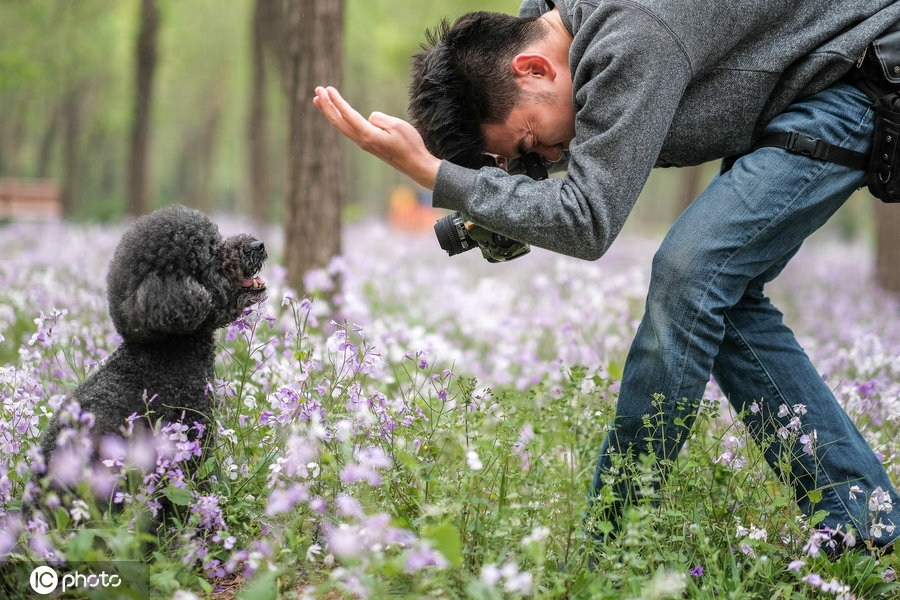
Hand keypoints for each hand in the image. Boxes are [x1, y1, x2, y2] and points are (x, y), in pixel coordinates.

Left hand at [313, 86, 442, 188]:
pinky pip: (348, 129)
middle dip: (326, 105)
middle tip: (317, 90)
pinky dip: (339, 119)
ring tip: (318, 100)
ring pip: (341, 126)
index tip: (328, 89)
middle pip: (338, 121)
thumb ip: (379, 119)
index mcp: (368, 135)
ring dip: (329, 112)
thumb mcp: (397, 126)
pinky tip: (336, 115)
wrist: (415, 165)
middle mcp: (362, 140)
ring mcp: (364, 143)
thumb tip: (369, 119)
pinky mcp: (368, 144)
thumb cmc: (409, 144)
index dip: (337, 102)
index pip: (348, 115)